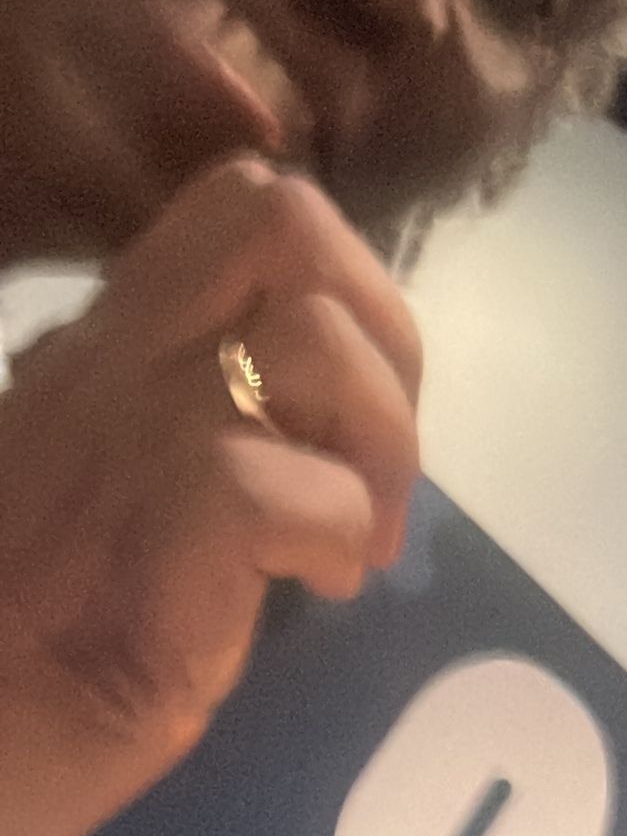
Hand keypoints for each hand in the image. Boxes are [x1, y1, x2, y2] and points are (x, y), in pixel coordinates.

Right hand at [0, 156, 420, 835]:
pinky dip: (344, 535)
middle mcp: (111, 363)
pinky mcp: (163, 538)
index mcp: (103, 344)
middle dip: (383, 330)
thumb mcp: (95, 480)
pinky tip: (318, 586)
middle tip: (372, 457)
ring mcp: (132, 440)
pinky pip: (299, 484)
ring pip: (314, 340)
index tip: (339, 398)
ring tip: (357, 534)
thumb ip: (158, 407)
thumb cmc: (26, 637)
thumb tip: (273, 377)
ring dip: (380, 443)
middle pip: (284, 218)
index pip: (242, 198)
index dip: (339, 275)